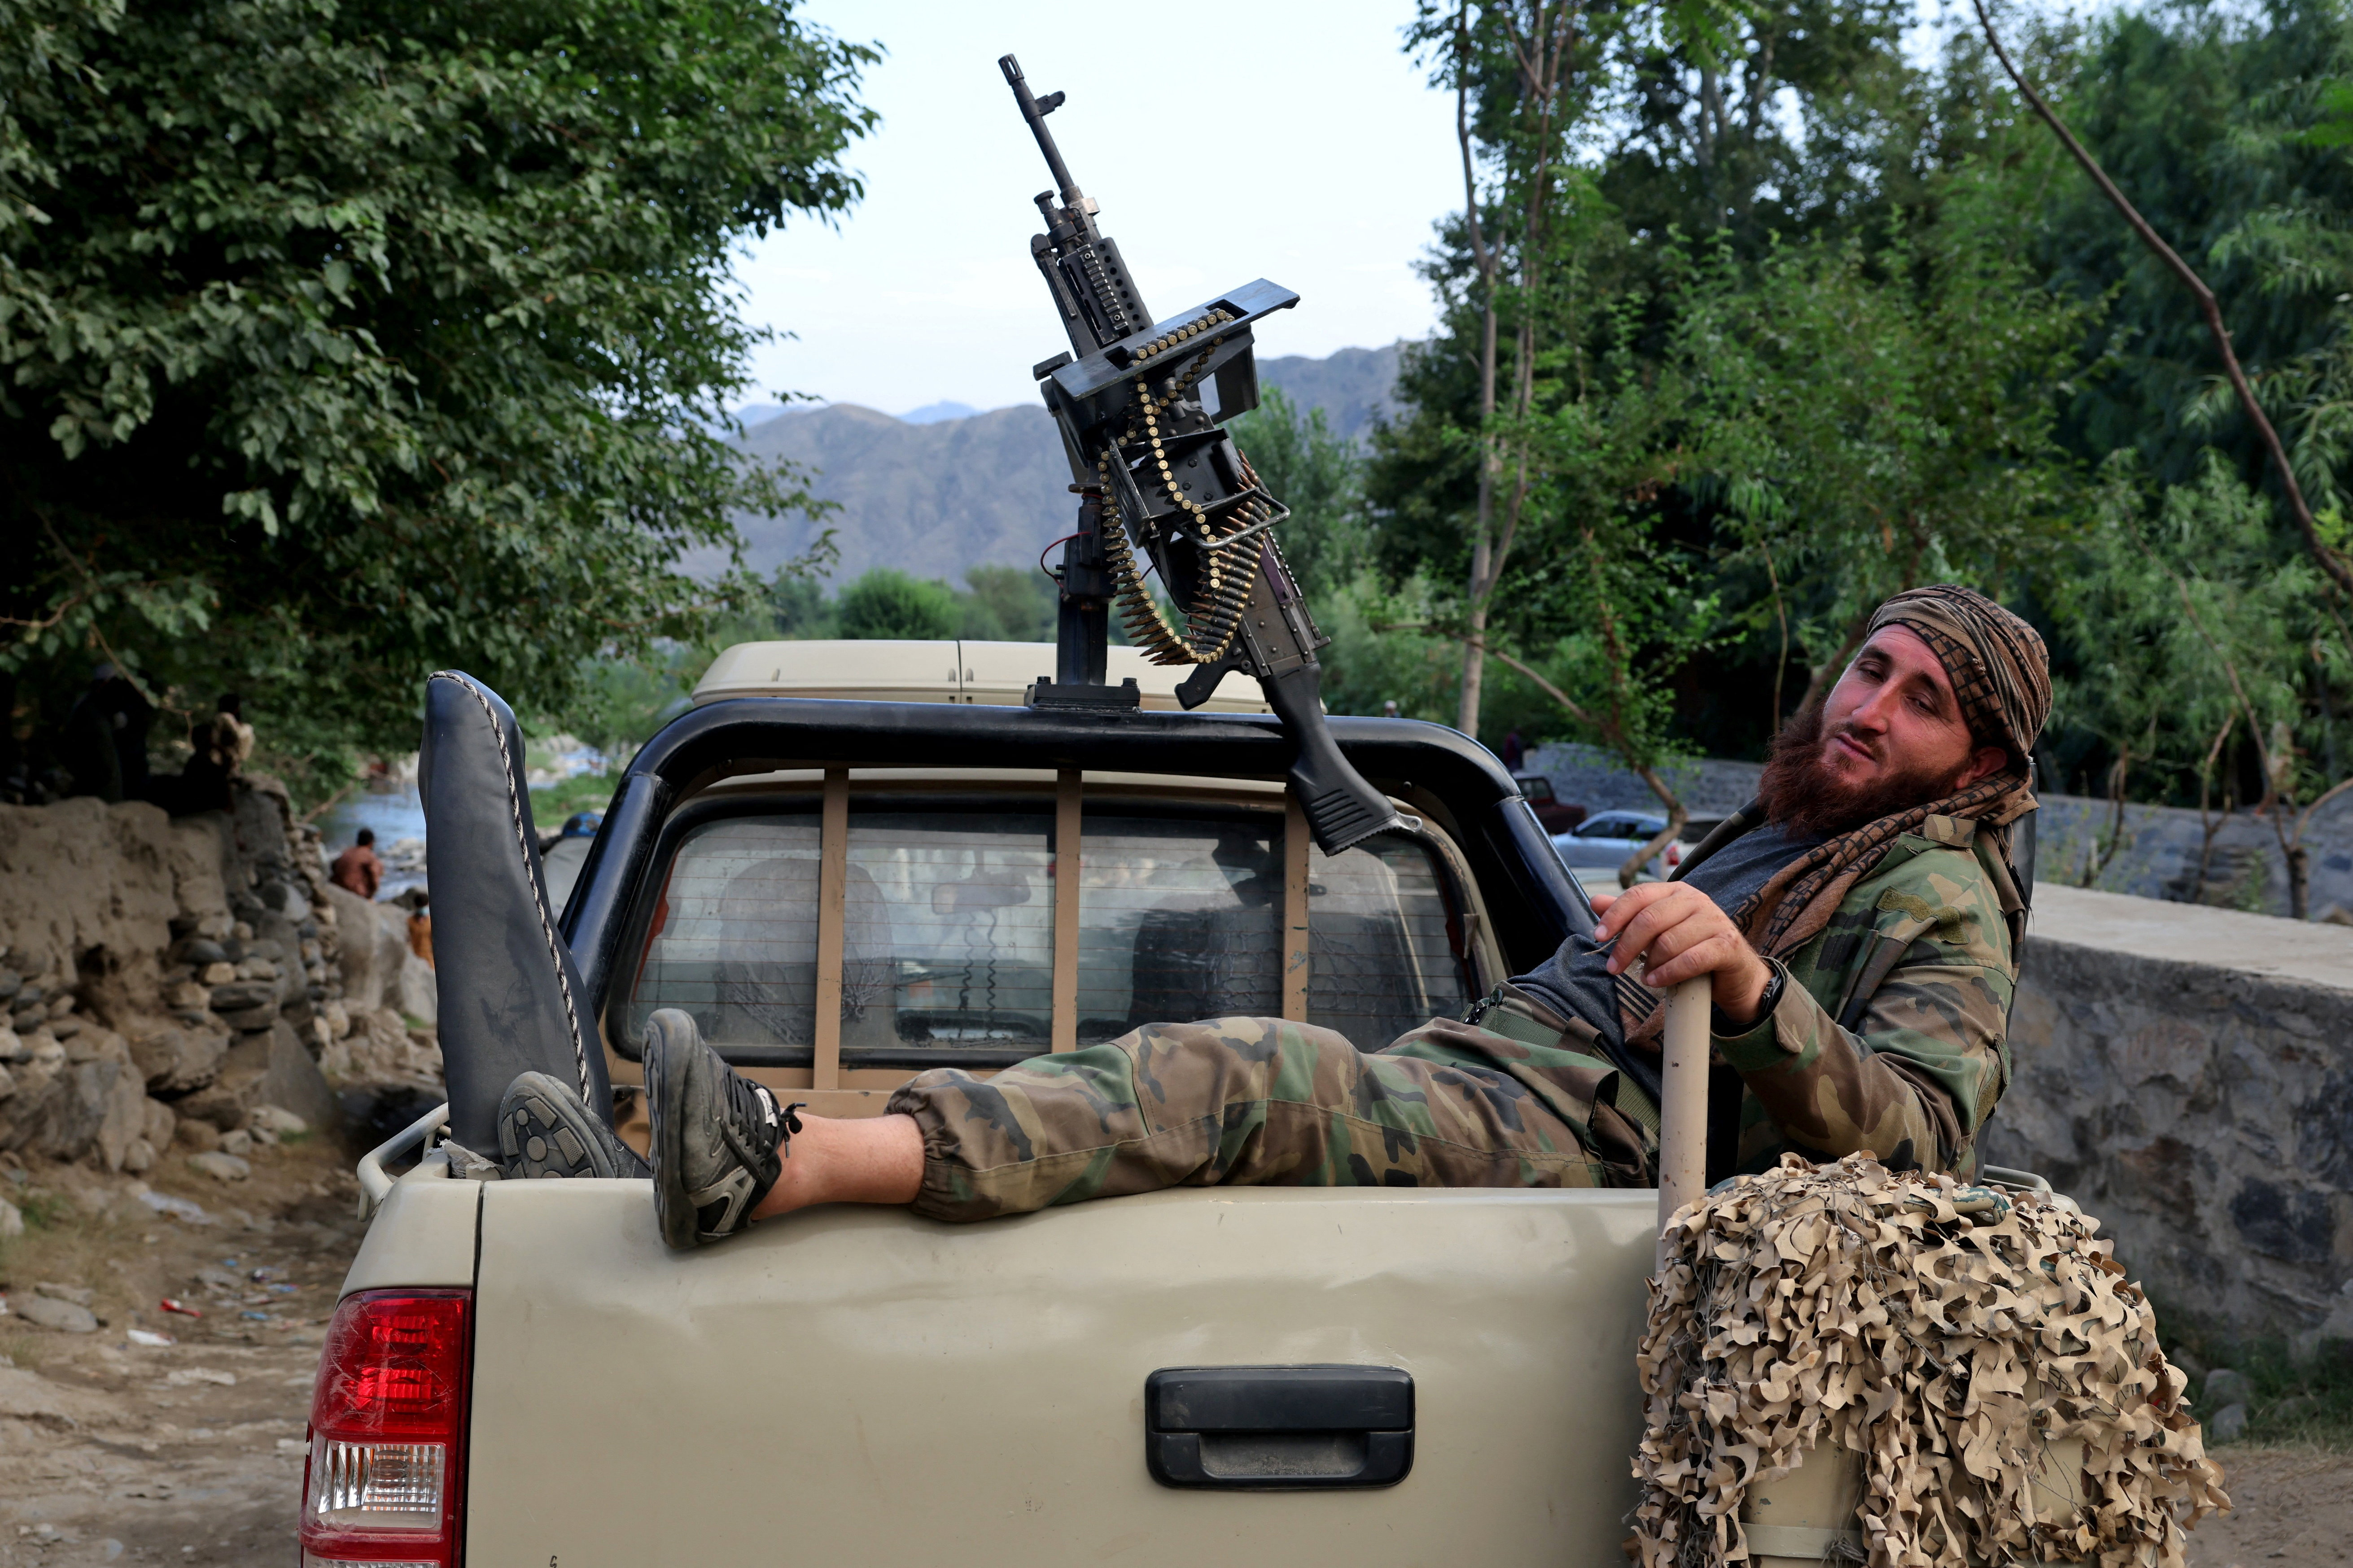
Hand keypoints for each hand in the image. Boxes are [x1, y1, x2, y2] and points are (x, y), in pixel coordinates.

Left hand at [1591, 881, 1773, 1025]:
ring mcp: (1714, 920)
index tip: (1598, 936)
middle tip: (1613, 968)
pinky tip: (1657, 981)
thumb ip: (1630, 916)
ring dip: (1650, 964)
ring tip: (1645, 976)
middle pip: (1650, 919)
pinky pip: (1690, 959)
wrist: (1736, 974)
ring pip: (1668, 942)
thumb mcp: (1659, 931)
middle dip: (1626, 946)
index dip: (1615, 915)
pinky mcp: (1727, 945)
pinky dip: (1668, 973)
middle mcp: (1696, 900)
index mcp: (1676, 891)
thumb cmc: (1692, 948)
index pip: (1638, 895)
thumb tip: (1595, 902)